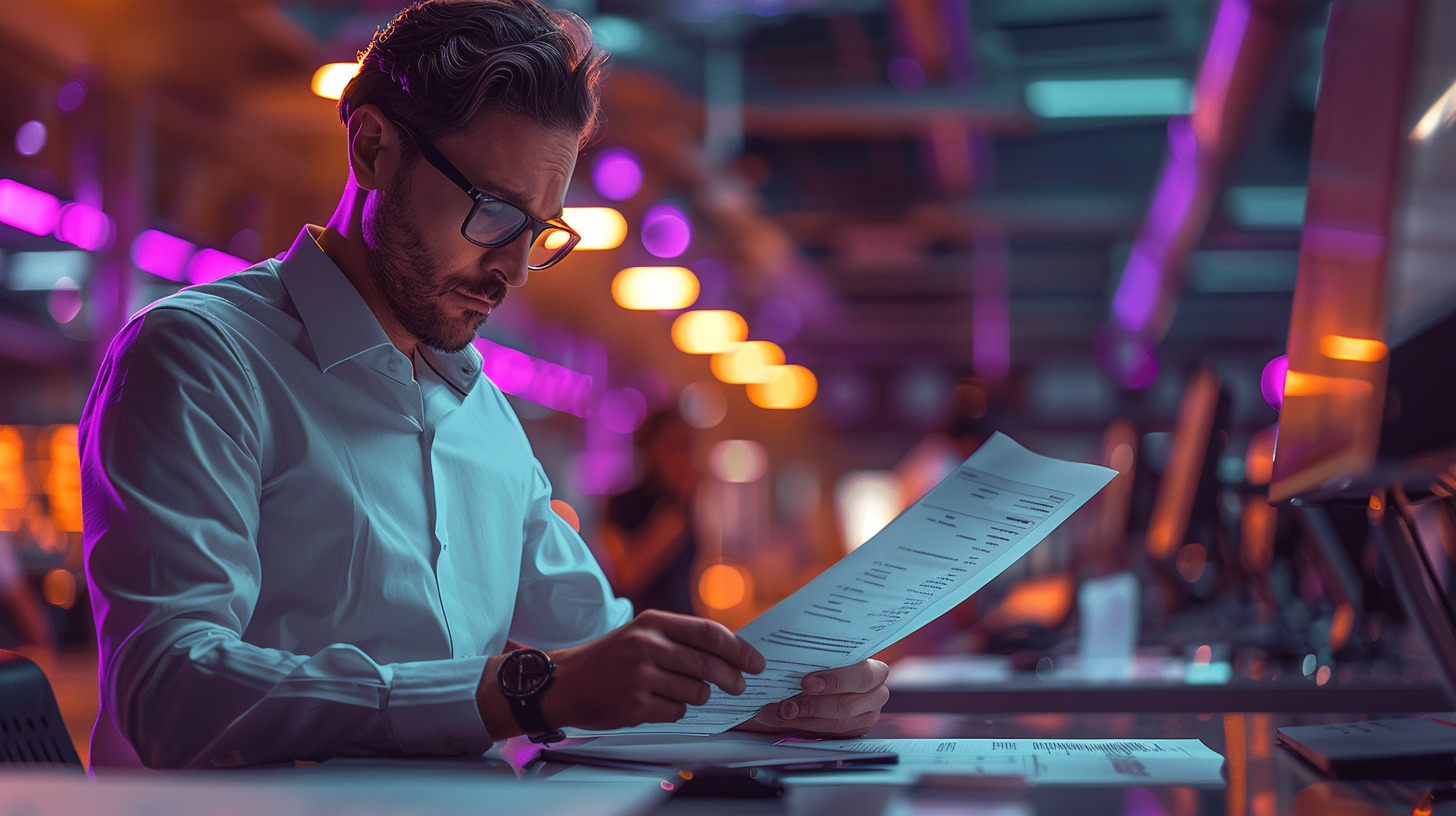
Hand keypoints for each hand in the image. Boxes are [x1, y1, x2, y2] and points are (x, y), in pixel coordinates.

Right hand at [541, 610, 765, 731]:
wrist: (564, 682)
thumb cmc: (609, 658)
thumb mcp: (641, 634)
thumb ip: (680, 639)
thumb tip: (729, 653)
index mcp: (653, 622)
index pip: (709, 633)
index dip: (739, 649)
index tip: (756, 662)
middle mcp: (647, 645)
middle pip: (708, 664)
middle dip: (732, 679)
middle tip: (740, 687)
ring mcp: (640, 676)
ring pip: (695, 692)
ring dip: (698, 697)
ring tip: (681, 693)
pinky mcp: (634, 705)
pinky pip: (675, 713)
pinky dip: (675, 711)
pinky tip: (657, 704)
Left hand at [736, 659, 889, 737]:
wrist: (820, 680)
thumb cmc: (823, 663)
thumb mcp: (820, 655)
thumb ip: (809, 656)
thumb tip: (771, 660)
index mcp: (875, 669)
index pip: (862, 676)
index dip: (834, 681)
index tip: (806, 683)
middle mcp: (877, 693)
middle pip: (847, 705)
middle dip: (813, 705)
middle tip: (788, 704)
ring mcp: (869, 714)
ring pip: (838, 722)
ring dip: (805, 718)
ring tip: (782, 711)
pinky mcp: (857, 730)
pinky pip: (832, 734)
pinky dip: (806, 726)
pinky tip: (790, 718)